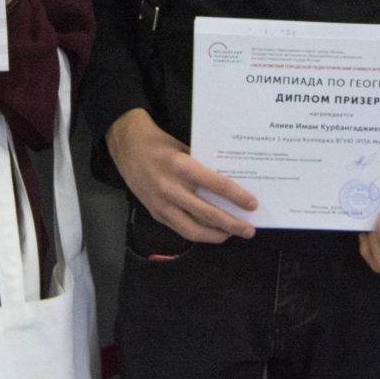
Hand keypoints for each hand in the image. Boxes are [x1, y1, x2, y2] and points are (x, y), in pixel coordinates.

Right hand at [106, 108, 256, 242]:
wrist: (127, 147)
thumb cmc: (159, 144)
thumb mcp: (185, 148)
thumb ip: (203, 167)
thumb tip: (229, 184)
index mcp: (181, 167)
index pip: (217, 185)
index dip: (237, 197)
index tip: (252, 204)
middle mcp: (171, 188)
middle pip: (208, 213)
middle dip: (232, 224)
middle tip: (249, 230)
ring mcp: (161, 204)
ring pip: (193, 229)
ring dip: (216, 235)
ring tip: (232, 234)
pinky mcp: (155, 213)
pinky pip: (180, 229)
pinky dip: (198, 233)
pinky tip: (211, 232)